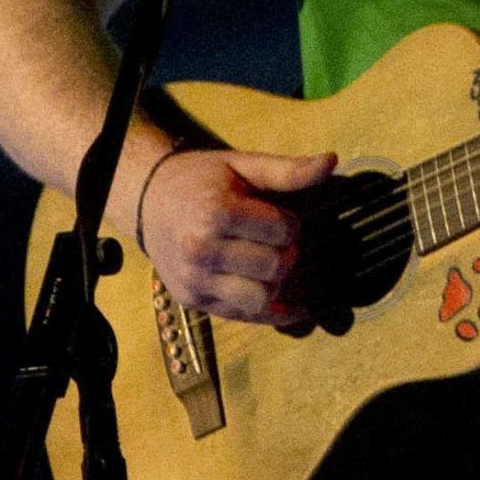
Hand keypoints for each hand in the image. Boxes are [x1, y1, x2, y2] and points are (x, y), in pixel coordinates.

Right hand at [131, 145, 335, 325]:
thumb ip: (287, 170)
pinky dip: (274, 314)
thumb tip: (330, 161)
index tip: (278, 217)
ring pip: (261, 298)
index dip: (291, 223)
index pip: (284, 231)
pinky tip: (294, 306)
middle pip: (276, 266)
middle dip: (287, 252)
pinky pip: (245, 318)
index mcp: (216, 213)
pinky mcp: (194, 300)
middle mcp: (201, 251)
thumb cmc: (202, 181)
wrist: (148, 201)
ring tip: (269, 263)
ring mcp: (194, 280)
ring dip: (277, 282)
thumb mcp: (243, 166)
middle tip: (275, 241)